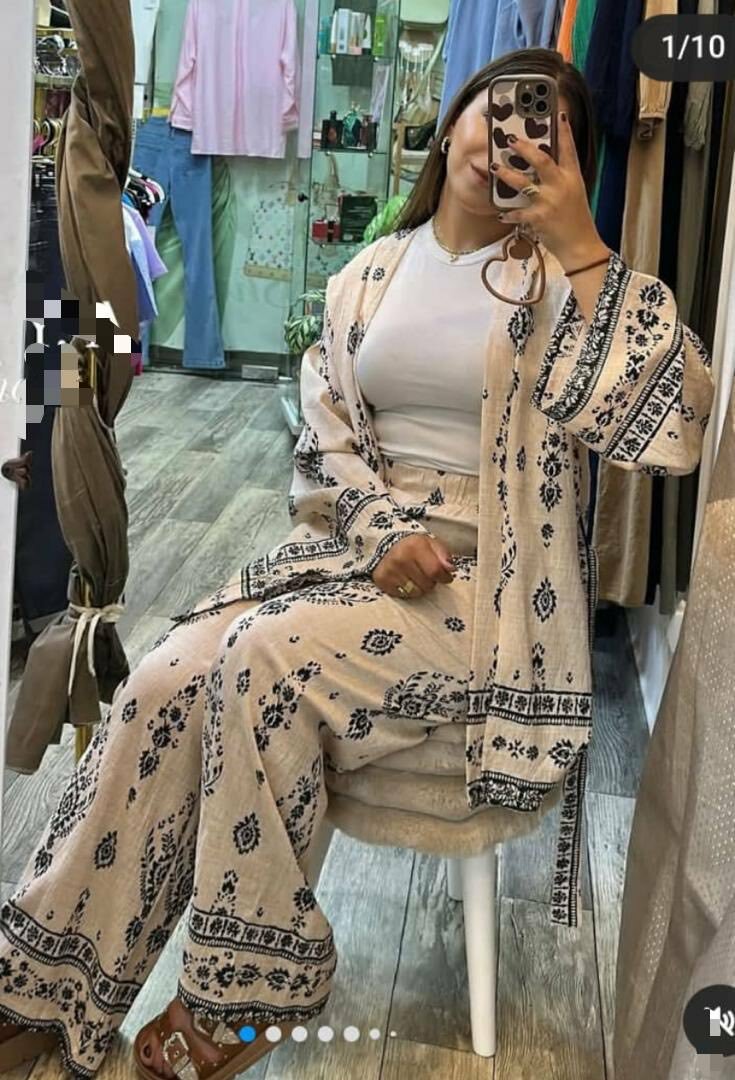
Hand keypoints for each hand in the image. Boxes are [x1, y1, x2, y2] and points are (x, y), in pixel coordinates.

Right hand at [371, 533, 454, 598]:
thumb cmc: (413, 546)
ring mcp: (390, 570)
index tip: (445, 576)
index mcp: (415, 545)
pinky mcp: (382, 580)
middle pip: (427, 585)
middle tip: (426, 573)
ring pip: (417, 592)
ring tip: (415, 576)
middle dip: (431, 582)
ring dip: (420, 587)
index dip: (444, 577)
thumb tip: (450, 569)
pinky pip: (404, 595)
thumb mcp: (431, 543)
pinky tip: (404, 579)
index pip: (436, 571)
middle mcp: (401, 558)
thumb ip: (444, 555)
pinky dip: (407, 590)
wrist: (386, 545)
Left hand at [490, 111, 609, 269]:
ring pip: (523, 183)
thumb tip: (542, 167)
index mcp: (573, 177)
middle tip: (509, 139)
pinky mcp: (539, 218)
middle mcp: (562, 185)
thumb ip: (561, 179)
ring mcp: (550, 201)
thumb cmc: (576, 219)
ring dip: (506, 174)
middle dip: (524, 148)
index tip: (559, 114)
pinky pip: (518, 212)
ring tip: (494, 167)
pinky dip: (509, 213)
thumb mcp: (575, 193)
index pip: (569, 149)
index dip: (564, 131)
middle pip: (542, 160)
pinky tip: (501, 213)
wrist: (581, 245)